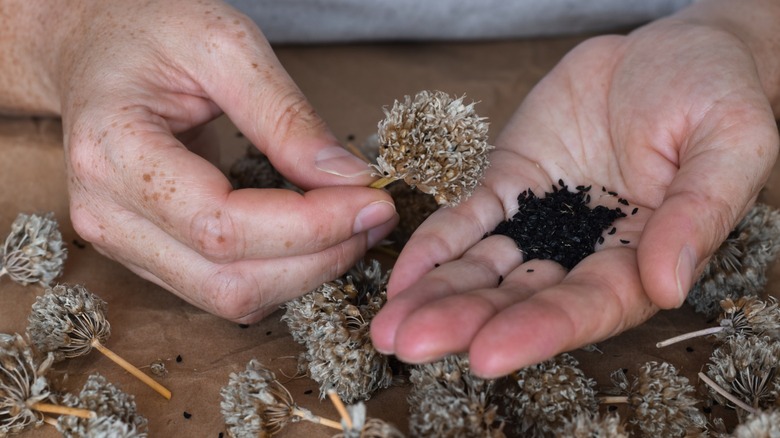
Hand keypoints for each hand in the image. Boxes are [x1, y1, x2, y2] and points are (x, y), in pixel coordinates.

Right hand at [56, 0, 396, 321]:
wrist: (97, 48)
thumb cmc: (151, 32)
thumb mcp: (225, 46)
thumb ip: (286, 117)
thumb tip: (349, 179)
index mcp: (114, 155)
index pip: (222, 226)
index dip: (309, 226)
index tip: (372, 200)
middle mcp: (108, 217)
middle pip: (229, 280)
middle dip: (319, 258)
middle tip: (375, 215)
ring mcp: (123, 244)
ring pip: (231, 297)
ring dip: (306, 273)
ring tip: (352, 225)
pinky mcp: (150, 256)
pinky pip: (225, 290)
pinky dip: (283, 273)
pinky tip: (315, 238)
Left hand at [371, 18, 778, 376]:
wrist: (668, 49)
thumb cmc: (714, 92)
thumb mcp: (730, 144)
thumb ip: (698, 213)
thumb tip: (669, 283)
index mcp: (643, 256)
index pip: (589, 305)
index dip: (539, 330)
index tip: (487, 354)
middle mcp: (584, 250)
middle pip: (521, 298)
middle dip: (464, 322)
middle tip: (408, 343)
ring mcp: (541, 218)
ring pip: (485, 267)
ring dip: (437, 295)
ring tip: (388, 324)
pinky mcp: (510, 182)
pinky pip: (469, 217)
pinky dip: (436, 244)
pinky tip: (403, 272)